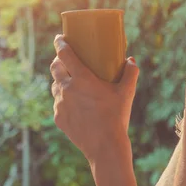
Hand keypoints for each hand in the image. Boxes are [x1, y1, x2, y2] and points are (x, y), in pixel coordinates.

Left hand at [50, 34, 139, 162]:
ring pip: (54, 85)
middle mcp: (67, 89)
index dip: (60, 43)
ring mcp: (60, 104)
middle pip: (55, 67)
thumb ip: (130, 73)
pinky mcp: (58, 118)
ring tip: (68, 80)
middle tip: (65, 59)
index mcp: (82, 78)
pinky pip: (57, 103)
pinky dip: (62, 99)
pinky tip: (71, 101)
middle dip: (58, 60)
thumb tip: (131, 60)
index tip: (59, 38)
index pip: (64, 54)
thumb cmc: (117, 117)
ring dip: (59, 79)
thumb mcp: (127, 93)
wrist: (105, 147)